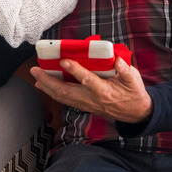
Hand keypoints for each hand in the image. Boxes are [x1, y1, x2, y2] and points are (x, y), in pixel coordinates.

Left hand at [30, 57, 151, 123]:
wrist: (135, 113)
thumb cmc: (134, 93)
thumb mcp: (134, 79)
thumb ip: (125, 69)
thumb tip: (117, 58)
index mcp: (105, 90)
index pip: (87, 80)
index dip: (75, 70)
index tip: (64, 60)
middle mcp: (92, 99)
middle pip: (66, 91)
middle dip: (48, 81)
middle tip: (36, 70)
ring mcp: (86, 104)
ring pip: (62, 97)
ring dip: (47, 87)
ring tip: (35, 76)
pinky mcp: (84, 106)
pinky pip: (65, 100)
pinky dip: (53, 93)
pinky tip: (45, 86)